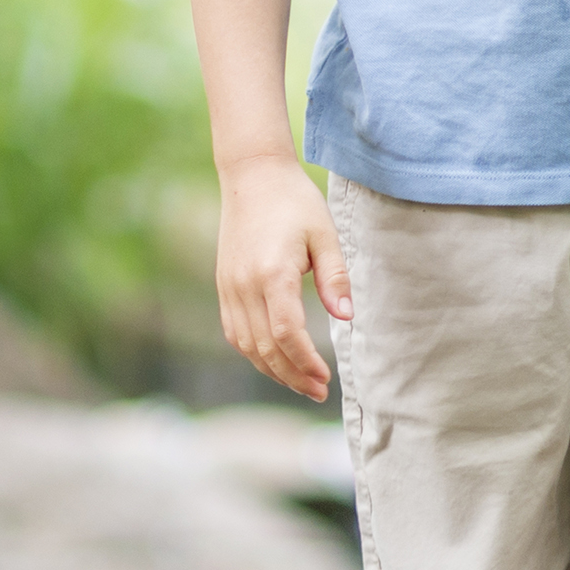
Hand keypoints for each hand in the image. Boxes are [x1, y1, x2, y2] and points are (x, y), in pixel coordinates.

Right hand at [215, 156, 351, 403]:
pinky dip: (253, 353)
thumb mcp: (325, 235)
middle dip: (293, 375)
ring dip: (272, 370)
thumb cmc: (294, 202)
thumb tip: (346, 317)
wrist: (252, 176)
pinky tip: (274, 361)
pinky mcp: (224, 286)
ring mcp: (229, 287)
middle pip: (265, 347)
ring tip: (300, 383)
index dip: (305, 361)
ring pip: (246, 345)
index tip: (327, 378)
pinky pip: (234, 331)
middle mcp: (244, 285)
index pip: (285, 333)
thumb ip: (334, 277)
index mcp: (271, 273)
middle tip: (319, 392)